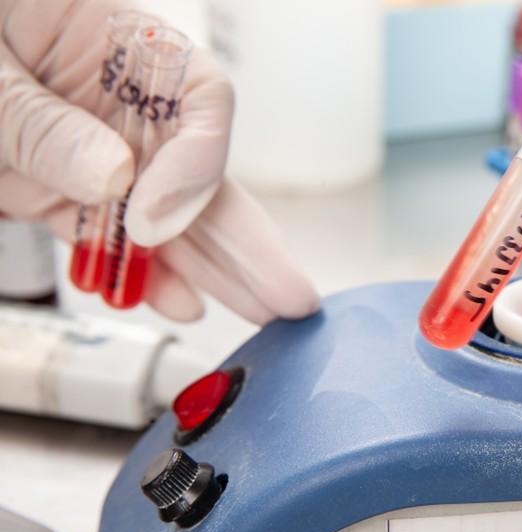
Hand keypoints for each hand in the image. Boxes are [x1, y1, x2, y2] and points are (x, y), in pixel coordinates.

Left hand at [0, 0, 319, 323]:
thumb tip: (115, 181)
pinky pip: (111, 240)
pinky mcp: (58, 192)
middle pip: (201, 169)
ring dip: (212, 268)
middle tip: (288, 291)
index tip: (159, 217)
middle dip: (245, 236)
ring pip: (167, 217)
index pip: (198, 96)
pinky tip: (181, 301)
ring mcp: (91, 151)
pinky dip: (140, 274)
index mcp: (111, 40)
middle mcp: (116, 101)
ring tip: (258, 310)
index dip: (198, 159)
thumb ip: (41, 122)